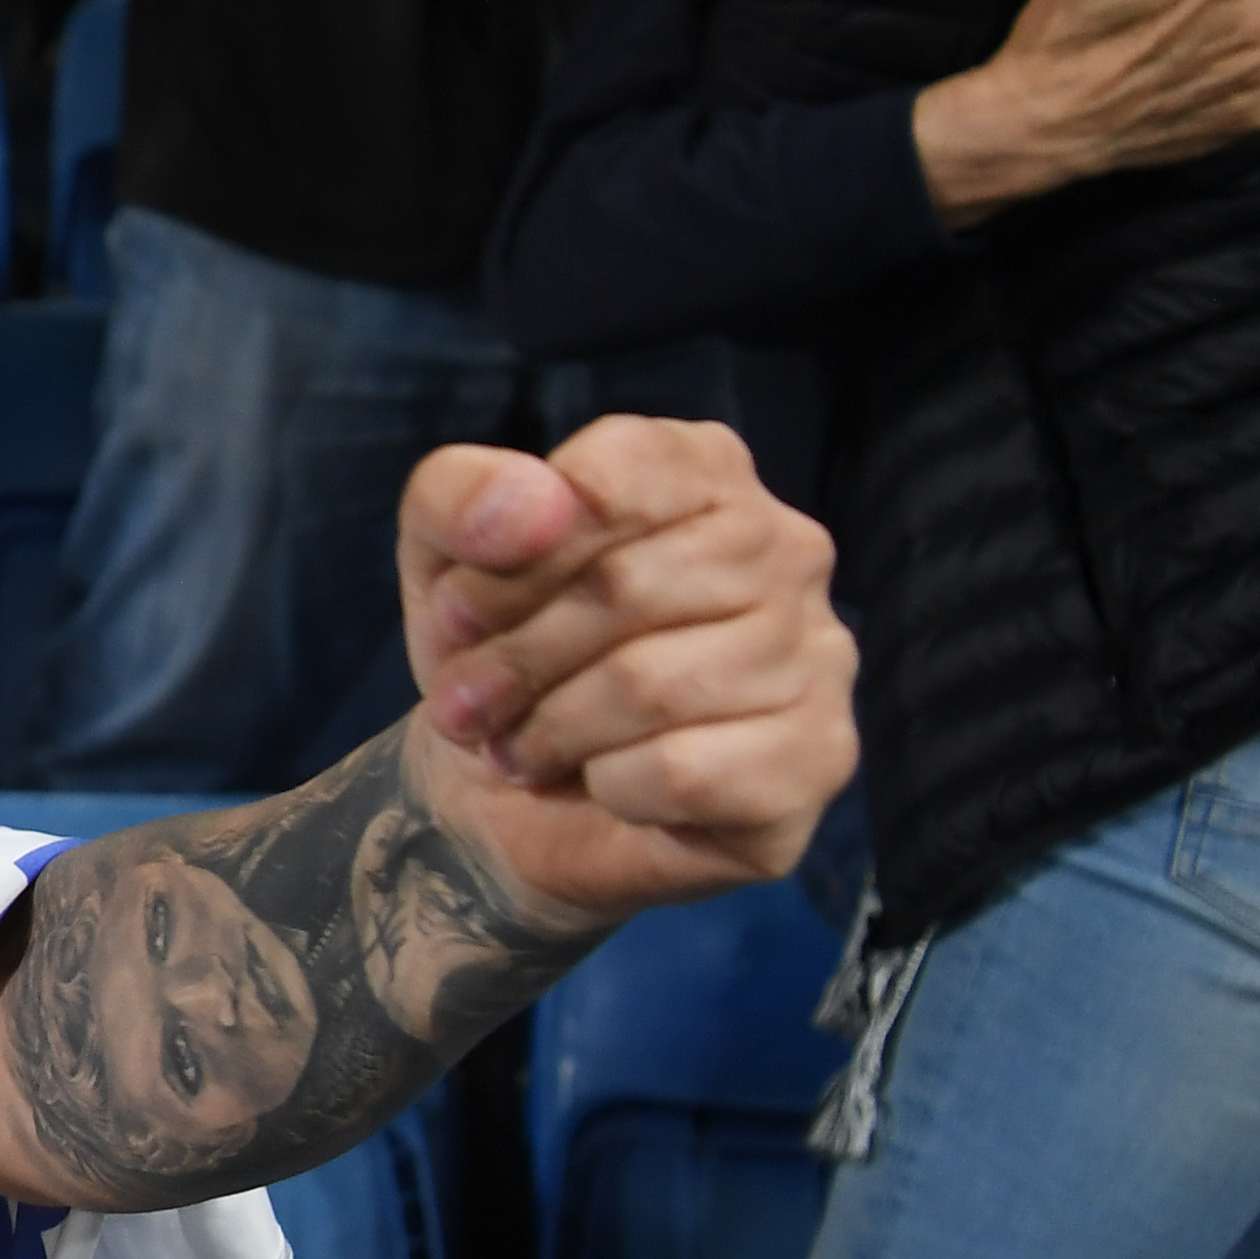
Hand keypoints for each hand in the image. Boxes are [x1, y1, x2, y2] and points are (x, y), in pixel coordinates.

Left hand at [393, 417, 853, 921]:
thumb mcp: (440, 555)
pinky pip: (687, 772)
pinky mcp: (819, 758)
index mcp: (702, 468)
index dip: (512, 560)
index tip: (457, 609)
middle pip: (627, 588)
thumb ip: (458, 496)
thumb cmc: (499, 646)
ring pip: (654, 687)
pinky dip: (611, 786)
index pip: (612, 481)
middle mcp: (785, 545)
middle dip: (519, 658)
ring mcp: (819, 653)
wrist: (511, 790)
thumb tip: (537, 502)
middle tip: (468, 701)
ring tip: (519, 746)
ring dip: (552, 730)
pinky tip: (602, 782)